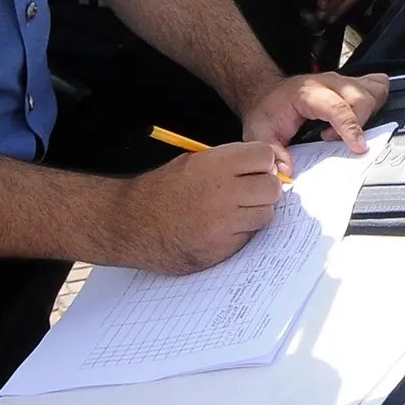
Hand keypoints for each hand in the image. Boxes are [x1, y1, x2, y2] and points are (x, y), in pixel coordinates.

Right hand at [112, 141, 295, 273]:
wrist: (132, 224)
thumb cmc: (161, 190)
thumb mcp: (192, 161)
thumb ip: (228, 161)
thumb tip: (265, 165)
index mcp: (215, 165)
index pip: (266, 156)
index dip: (262, 162)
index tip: (256, 168)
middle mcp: (223, 193)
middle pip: (272, 187)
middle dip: (264, 188)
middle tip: (249, 192)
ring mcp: (224, 223)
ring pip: (265, 214)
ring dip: (255, 212)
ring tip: (233, 211)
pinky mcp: (222, 248)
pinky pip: (248, 237)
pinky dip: (240, 232)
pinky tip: (221, 228)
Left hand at [242, 71, 390, 154]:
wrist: (267, 92)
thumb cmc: (267, 111)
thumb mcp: (259, 132)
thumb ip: (273, 152)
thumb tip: (286, 171)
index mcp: (308, 92)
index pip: (337, 107)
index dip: (351, 128)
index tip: (359, 147)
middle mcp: (329, 82)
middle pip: (362, 98)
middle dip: (359, 125)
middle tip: (335, 140)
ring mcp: (342, 81)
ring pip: (374, 90)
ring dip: (370, 113)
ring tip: (348, 129)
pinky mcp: (350, 84)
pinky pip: (376, 87)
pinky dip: (376, 103)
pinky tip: (362, 118)